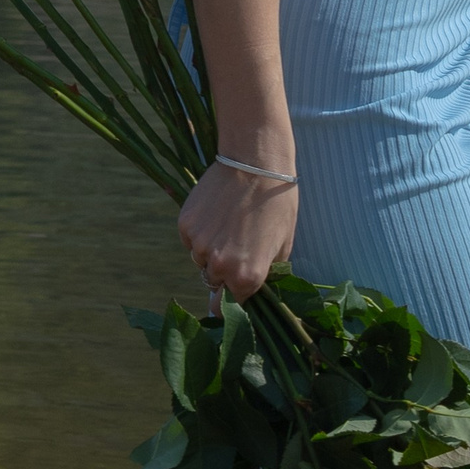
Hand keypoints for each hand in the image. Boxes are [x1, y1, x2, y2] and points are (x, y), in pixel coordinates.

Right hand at [178, 163, 297, 298]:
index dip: (236, 296)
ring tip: (228, 225)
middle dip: (223, 273)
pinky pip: (190, 240)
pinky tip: (215, 214)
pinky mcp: (185, 225)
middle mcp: (219, 267)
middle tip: (236, 246)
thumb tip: (254, 292)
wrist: (256, 164)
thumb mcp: (283, 246)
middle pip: (213, 283)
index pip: (233, 304)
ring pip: (200, 261)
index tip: (237, 289)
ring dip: (209, 251)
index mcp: (247, 277)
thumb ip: (266, 275)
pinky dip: (199, 233)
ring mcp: (199, 246)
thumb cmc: (277, 204)